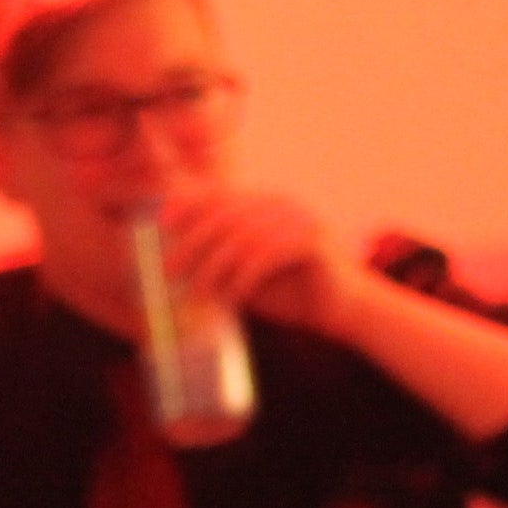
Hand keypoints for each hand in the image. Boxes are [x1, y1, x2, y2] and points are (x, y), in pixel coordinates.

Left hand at [157, 190, 362, 337]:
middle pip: (227, 216)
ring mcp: (300, 220)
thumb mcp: (249, 275)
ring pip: (244, 239)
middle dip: (192, 244)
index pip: (222, 196)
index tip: (163, 223)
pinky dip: (244, 278)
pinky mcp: (313, 242)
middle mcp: (283, 205)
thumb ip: (223, 263)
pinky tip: (232, 298)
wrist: (343, 310)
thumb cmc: (294, 294)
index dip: (190, 205)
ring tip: (198, 295)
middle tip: (169, 272)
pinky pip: (268, 255)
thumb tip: (179, 264)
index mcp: (268, 205)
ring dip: (214, 269)